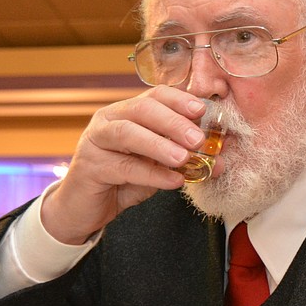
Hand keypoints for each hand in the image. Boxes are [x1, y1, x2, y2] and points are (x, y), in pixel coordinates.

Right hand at [40, 86, 207, 243]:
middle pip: (142, 109)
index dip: (179, 100)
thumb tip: (219, 160)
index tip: (201, 109)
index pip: (155, 96)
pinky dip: (152, 174)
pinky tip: (172, 181)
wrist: (85, 209)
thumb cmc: (123, 181)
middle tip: (197, 139)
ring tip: (184, 158)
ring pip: (127, 133)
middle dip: (173, 122)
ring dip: (159, 144)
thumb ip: (183, 158)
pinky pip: (123, 167)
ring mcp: (96, 141)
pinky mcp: (90, 167)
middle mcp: (109, 120)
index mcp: (127, 112)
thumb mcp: (157, 166)